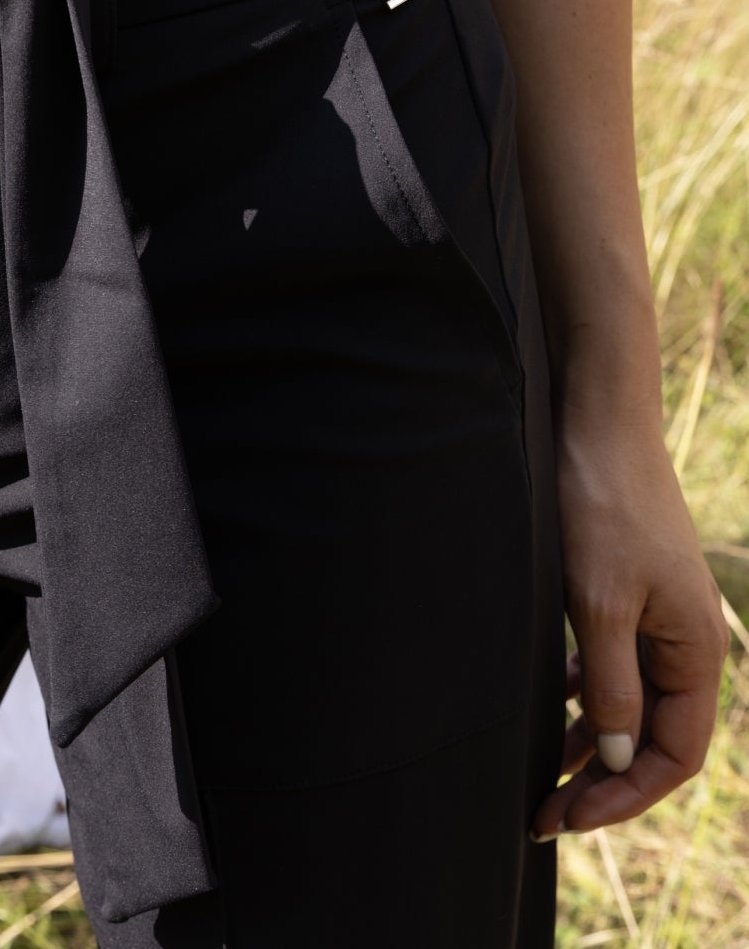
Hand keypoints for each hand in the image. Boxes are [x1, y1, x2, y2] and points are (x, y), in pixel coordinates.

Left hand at [529, 415, 729, 840]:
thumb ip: (610, 685)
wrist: (596, 422)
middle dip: (601, 781)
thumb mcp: (599, 602)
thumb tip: (611, 760)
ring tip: (540, 778)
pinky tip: (551, 706)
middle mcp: (688, 641)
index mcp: (697, 650)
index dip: (624, 795)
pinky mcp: (631, 595)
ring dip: (589, 745)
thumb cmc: (601, 505)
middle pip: (652, 738)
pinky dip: (585, 695)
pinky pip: (616, 666)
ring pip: (630, 705)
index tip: (568, 815)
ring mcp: (660, 618)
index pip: (673, 755)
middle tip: (542, 813)